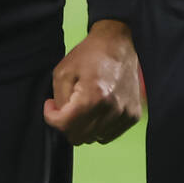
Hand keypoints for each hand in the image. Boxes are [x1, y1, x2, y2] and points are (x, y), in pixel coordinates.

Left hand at [44, 19, 140, 144]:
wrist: (118, 43)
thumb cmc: (89, 54)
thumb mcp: (63, 71)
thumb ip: (59, 99)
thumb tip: (60, 118)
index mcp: (93, 96)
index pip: (65, 125)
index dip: (51, 117)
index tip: (50, 106)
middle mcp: (112, 109)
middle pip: (79, 137)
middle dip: (67, 124)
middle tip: (66, 107)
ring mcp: (125, 114)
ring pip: (94, 139)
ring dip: (84, 127)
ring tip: (84, 106)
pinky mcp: (133, 116)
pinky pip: (109, 135)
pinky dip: (99, 128)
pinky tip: (97, 110)